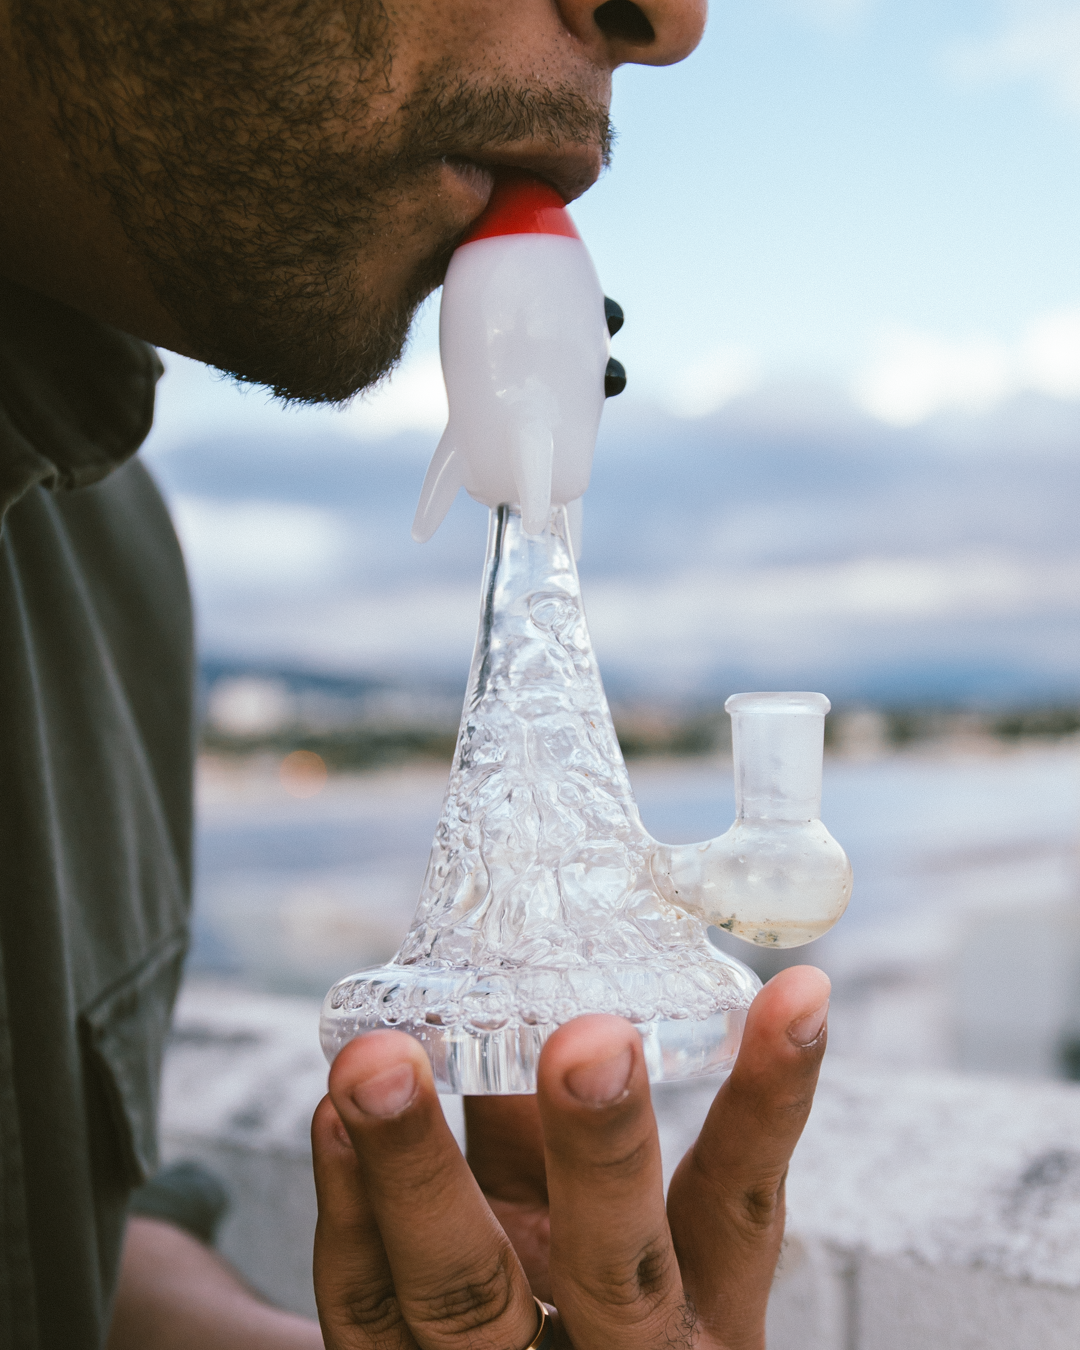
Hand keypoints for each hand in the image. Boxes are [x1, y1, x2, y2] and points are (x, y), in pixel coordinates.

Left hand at [311, 965, 829, 1349]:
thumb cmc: (566, 1314)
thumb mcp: (603, 1243)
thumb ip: (567, 1145)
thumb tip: (538, 984)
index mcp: (695, 1314)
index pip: (739, 1205)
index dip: (769, 1103)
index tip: (797, 990)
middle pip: (613, 1265)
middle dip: (601, 1149)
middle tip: (587, 1038)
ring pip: (461, 1294)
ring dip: (414, 1166)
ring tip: (377, 1058)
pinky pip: (364, 1310)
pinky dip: (346, 1211)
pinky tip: (331, 1117)